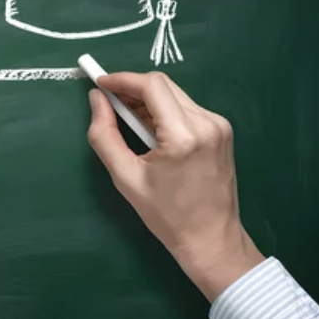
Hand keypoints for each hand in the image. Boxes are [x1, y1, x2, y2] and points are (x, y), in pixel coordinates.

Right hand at [86, 71, 263, 301]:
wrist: (211, 238)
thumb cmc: (165, 214)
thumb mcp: (125, 177)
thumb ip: (104, 135)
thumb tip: (96, 99)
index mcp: (184, 135)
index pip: (151, 86)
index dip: (122, 79)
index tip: (99, 83)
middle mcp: (207, 123)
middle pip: (163, 86)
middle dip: (132, 89)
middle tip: (108, 103)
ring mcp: (219, 125)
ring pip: (174, 95)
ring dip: (147, 101)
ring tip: (127, 120)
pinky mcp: (222, 130)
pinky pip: (185, 108)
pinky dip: (163, 112)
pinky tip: (150, 131)